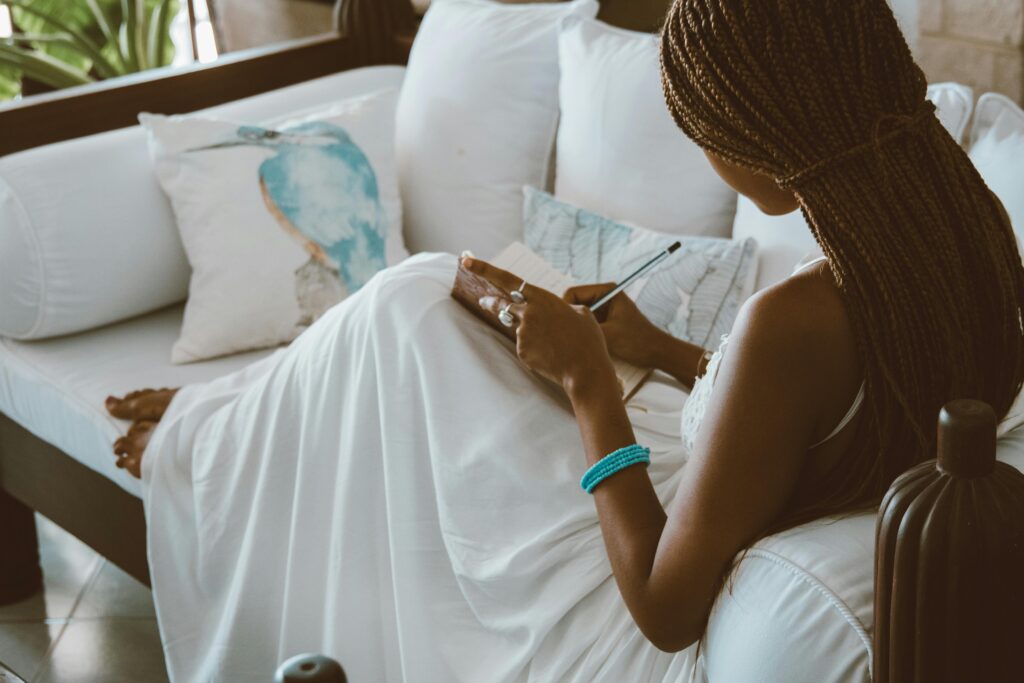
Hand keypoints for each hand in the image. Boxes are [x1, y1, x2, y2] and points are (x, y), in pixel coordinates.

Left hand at [462, 256, 616, 389]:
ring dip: (529, 332)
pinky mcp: (522, 351)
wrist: (584, 369)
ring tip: (550, 340)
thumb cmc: (587, 340)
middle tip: (483, 300)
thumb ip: (562, 307)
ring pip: (519, 328)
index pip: (507, 279)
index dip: (485, 269)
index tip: (466, 262)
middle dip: (490, 301)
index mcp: (542, 298)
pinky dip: (535, 349)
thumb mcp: (581, 313)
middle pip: (501, 304)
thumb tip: (556, 310)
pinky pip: (525, 346)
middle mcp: (528, 313)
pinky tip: (551, 355)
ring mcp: (523, 333)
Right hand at [563, 284, 667, 368]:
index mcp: (607, 291)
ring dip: (578, 328)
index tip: (566, 328)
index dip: (566, 309)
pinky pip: (586, 324)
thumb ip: (584, 329)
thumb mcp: (608, 335)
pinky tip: (587, 345)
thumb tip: (562, 329)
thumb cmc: (638, 342)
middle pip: (574, 304)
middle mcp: (604, 296)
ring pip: (578, 316)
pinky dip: (584, 334)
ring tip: (580, 342)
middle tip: (570, 337)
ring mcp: (604, 309)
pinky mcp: (604, 321)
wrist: (657, 353)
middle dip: (572, 319)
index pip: (572, 293)